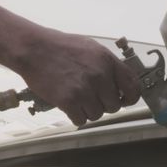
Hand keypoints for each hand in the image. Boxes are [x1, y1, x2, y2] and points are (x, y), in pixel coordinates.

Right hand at [15, 30, 141, 125]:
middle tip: (90, 97)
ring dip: (87, 110)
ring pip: (97, 115)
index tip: (124, 101)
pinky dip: (75, 115)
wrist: (33, 49)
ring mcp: (84, 89)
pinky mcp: (68, 101)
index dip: (130, 98)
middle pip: (114, 106)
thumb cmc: (59, 47)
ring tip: (76, 98)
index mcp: (107, 61)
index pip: (132, 87)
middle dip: (103, 104)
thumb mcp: (90, 48)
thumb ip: (107, 65)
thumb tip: (119, 82)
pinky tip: (69, 104)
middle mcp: (99, 76)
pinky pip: (80, 120)